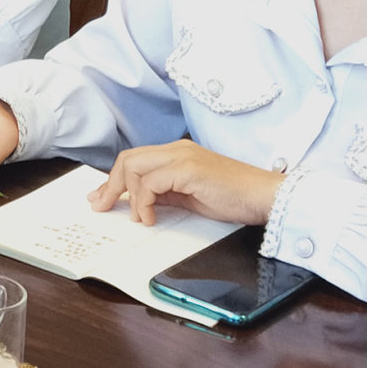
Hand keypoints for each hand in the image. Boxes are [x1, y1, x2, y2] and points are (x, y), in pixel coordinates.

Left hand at [89, 141, 283, 228]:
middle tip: (102, 205)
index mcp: (177, 153)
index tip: (101, 198)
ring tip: (135, 216)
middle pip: (127, 159)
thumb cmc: (235, 198)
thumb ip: (163, 194)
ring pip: (133, 167)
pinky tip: (149, 217)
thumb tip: (137, 202)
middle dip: (110, 184)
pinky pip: (150, 183)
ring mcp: (182, 157)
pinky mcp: (188, 169)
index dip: (114, 179)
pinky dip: (143, 202)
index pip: (134, 159)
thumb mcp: (189, 197)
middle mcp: (177, 149)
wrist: (266, 197)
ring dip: (127, 194)